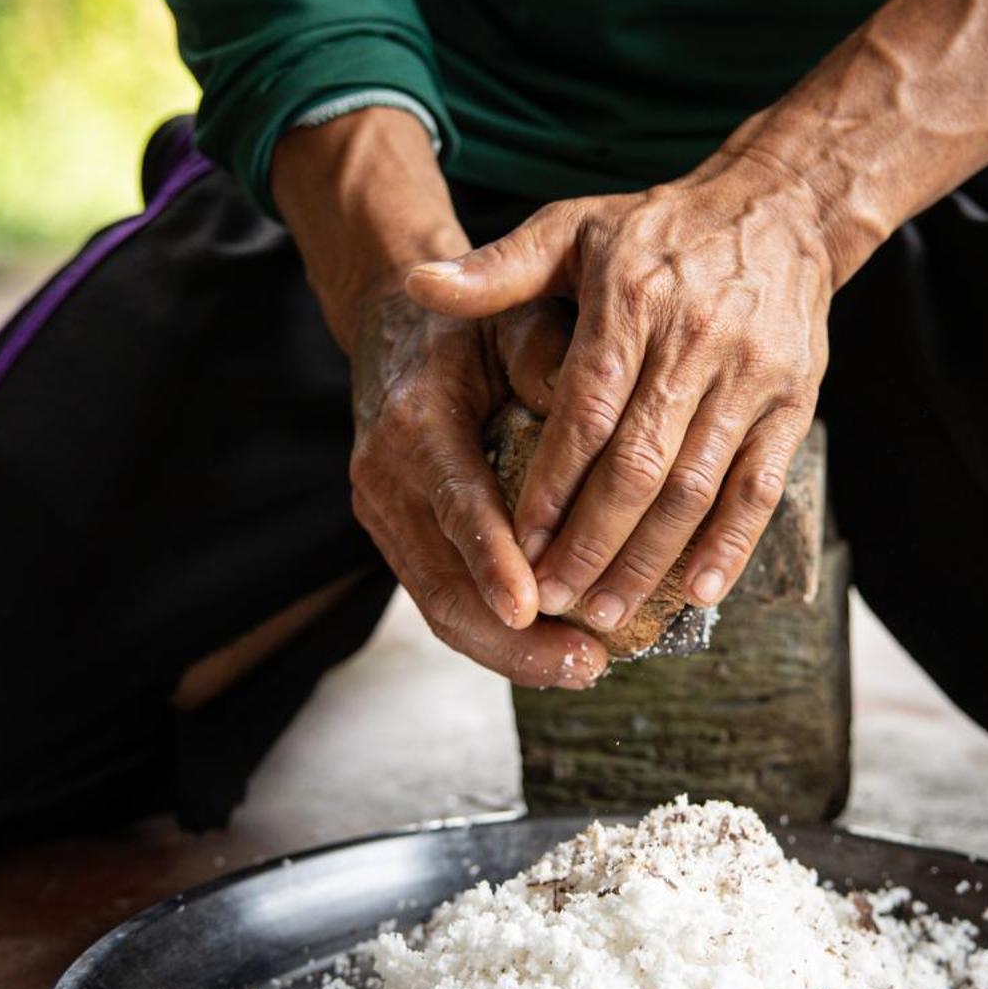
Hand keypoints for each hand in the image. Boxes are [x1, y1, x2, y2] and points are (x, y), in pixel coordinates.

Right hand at [349, 289, 609, 686]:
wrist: (398, 321)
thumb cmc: (476, 322)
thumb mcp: (516, 319)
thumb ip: (550, 361)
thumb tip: (602, 424)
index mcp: (415, 421)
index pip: (456, 504)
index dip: (492, 561)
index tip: (531, 608)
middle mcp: (387, 477)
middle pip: (442, 583)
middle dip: (512, 638)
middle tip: (586, 664)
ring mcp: (385, 514)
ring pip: (439, 606)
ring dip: (509, 650)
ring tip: (581, 669)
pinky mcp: (396, 536)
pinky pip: (439, 598)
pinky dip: (493, 631)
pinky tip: (551, 648)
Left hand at [404, 150, 832, 635]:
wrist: (779, 210)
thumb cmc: (655, 229)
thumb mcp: (571, 228)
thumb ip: (496, 269)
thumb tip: (414, 287)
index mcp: (631, 303)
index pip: (586, 410)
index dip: (553, 484)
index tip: (518, 545)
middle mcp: (694, 343)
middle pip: (640, 465)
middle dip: (593, 541)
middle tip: (553, 598)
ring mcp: (749, 378)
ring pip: (696, 487)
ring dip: (650, 558)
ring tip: (606, 612)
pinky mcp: (794, 404)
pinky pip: (762, 486)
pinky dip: (732, 544)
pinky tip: (697, 591)